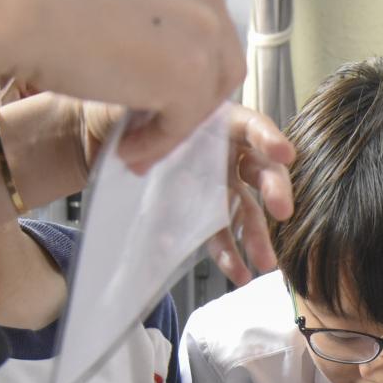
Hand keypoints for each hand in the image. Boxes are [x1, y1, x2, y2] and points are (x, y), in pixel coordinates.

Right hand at [0, 0, 246, 171]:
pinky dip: (157, 144)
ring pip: (205, 98)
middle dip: (190, 100)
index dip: (185, 67)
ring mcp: (202, 34)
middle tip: (156, 127)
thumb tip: (146, 54)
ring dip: (172, 127)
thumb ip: (139, 17)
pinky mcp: (189, 78)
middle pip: (220, 63)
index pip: (205, 27)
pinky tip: (124, 148)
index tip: (158, 94)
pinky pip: (182, 125)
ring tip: (133, 144)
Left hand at [79, 98, 295, 284]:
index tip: (284, 154)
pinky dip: (227, 254)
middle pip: (260, 170)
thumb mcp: (131, 108)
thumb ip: (148, 124)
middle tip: (282, 211)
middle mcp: (225, 153)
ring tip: (265, 263)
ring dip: (257, 236)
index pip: (250, 126)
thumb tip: (150, 150)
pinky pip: (219, 234)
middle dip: (275, 190)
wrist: (97, 141)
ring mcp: (218, 185)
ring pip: (246, 210)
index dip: (270, 138)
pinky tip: (236, 273)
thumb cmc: (117, 115)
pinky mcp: (203, 213)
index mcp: (215, 121)